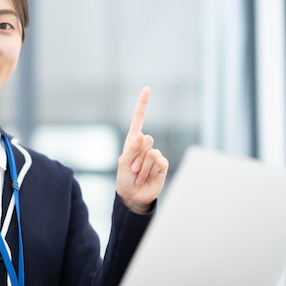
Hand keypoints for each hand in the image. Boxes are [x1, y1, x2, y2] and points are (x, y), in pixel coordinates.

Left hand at [116, 87, 168, 213]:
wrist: (134, 196)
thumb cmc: (124, 180)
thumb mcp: (123, 164)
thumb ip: (131, 150)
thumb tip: (142, 135)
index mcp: (132, 142)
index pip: (139, 119)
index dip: (143, 104)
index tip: (147, 89)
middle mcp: (144, 146)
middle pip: (145, 139)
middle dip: (137, 156)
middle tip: (133, 168)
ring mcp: (154, 154)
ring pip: (151, 152)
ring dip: (142, 166)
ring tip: (138, 174)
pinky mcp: (162, 164)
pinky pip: (159, 161)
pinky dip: (151, 170)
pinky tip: (147, 177)